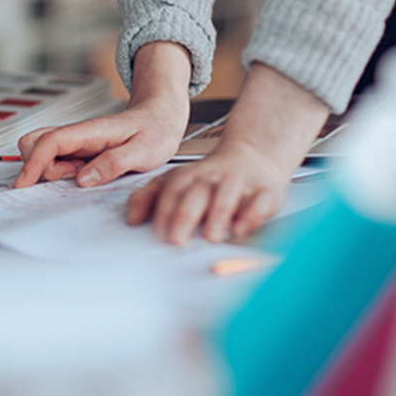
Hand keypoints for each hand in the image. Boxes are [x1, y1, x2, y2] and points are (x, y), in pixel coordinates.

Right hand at [13, 99, 187, 188]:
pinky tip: (83, 176)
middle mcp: (76, 134)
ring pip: (40, 153)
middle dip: (39, 167)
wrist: (161, 117)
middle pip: (33, 144)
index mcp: (90, 131)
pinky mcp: (77, 151)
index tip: (23, 184)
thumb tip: (83, 179)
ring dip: (50, 171)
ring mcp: (74, 142)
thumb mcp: (144, 152)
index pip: (50, 142)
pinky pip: (54, 161)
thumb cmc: (155, 130)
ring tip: (82, 176)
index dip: (33, 163)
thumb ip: (114, 164)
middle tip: (70, 179)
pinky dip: (59, 173)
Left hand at [126, 137, 289, 244]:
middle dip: (185, 215)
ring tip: (211, 237)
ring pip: (227, 195)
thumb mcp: (173, 181)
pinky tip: (241, 229)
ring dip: (218, 215)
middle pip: (196, 193)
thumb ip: (147, 198)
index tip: (157, 234)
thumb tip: (130, 220)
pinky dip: (251, 215)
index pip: (171, 191)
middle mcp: (212, 177)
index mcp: (188, 176)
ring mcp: (240, 182)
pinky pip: (260, 201)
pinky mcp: (266, 191)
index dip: (163, 212)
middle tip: (176, 240)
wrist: (252, 156)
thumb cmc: (207, 177)